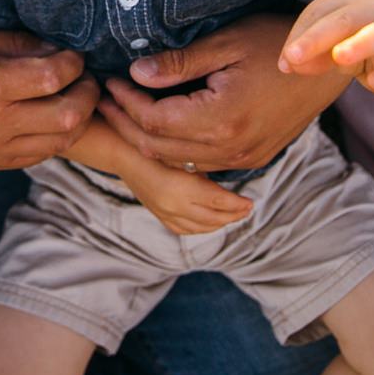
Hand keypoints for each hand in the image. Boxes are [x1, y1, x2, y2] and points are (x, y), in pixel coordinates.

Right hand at [0, 27, 97, 168]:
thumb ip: (15, 42)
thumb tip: (59, 49)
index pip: (53, 76)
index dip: (75, 61)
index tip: (73, 52)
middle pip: (70, 115)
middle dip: (89, 91)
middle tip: (85, 75)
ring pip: (64, 140)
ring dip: (80, 116)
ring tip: (75, 94)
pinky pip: (45, 154)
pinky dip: (60, 134)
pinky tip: (55, 114)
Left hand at [97, 13, 344, 173]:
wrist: (330, 65)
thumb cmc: (279, 42)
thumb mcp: (226, 43)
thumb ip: (180, 64)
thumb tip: (136, 72)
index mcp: (221, 120)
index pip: (154, 121)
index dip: (126, 103)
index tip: (110, 81)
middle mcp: (231, 149)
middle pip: (159, 148)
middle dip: (126, 123)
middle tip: (104, 100)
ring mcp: (243, 159)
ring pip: (177, 162)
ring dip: (147, 139)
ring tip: (125, 111)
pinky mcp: (252, 158)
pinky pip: (201, 163)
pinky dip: (174, 149)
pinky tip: (162, 124)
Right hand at [121, 158, 251, 235]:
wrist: (122, 153)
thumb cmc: (154, 144)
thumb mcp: (183, 153)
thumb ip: (204, 170)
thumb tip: (229, 178)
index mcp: (180, 188)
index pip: (218, 202)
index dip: (237, 205)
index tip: (251, 203)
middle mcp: (173, 206)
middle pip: (213, 218)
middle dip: (233, 215)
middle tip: (248, 209)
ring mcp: (165, 214)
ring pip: (201, 227)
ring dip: (221, 223)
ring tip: (235, 214)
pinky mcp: (160, 216)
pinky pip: (186, 230)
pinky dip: (203, 228)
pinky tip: (212, 221)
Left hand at [277, 0, 373, 95]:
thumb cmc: (356, 44)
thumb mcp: (329, 45)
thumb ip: (309, 52)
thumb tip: (287, 64)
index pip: (321, 10)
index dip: (300, 34)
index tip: (285, 60)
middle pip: (345, 18)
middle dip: (316, 38)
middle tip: (293, 57)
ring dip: (359, 45)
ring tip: (338, 57)